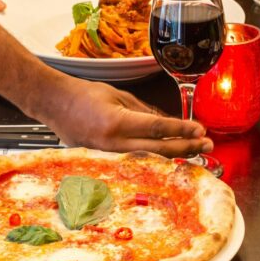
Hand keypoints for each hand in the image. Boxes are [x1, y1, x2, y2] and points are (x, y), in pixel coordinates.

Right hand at [45, 79, 213, 156]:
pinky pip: (134, 164)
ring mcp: (107, 157)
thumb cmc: (82, 96)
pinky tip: (169, 160)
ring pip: (149, 160)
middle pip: (158, 150)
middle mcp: (113, 144)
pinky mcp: (103, 163)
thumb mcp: (119, 96)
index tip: (200, 130)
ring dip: (174, 156)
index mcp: (117, 123)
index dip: (181, 130)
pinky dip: (154, 161)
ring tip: (195, 152)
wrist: (53, 105)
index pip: (157, 128)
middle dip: (186, 147)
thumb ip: (145, 111)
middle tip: (207, 144)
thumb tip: (168, 122)